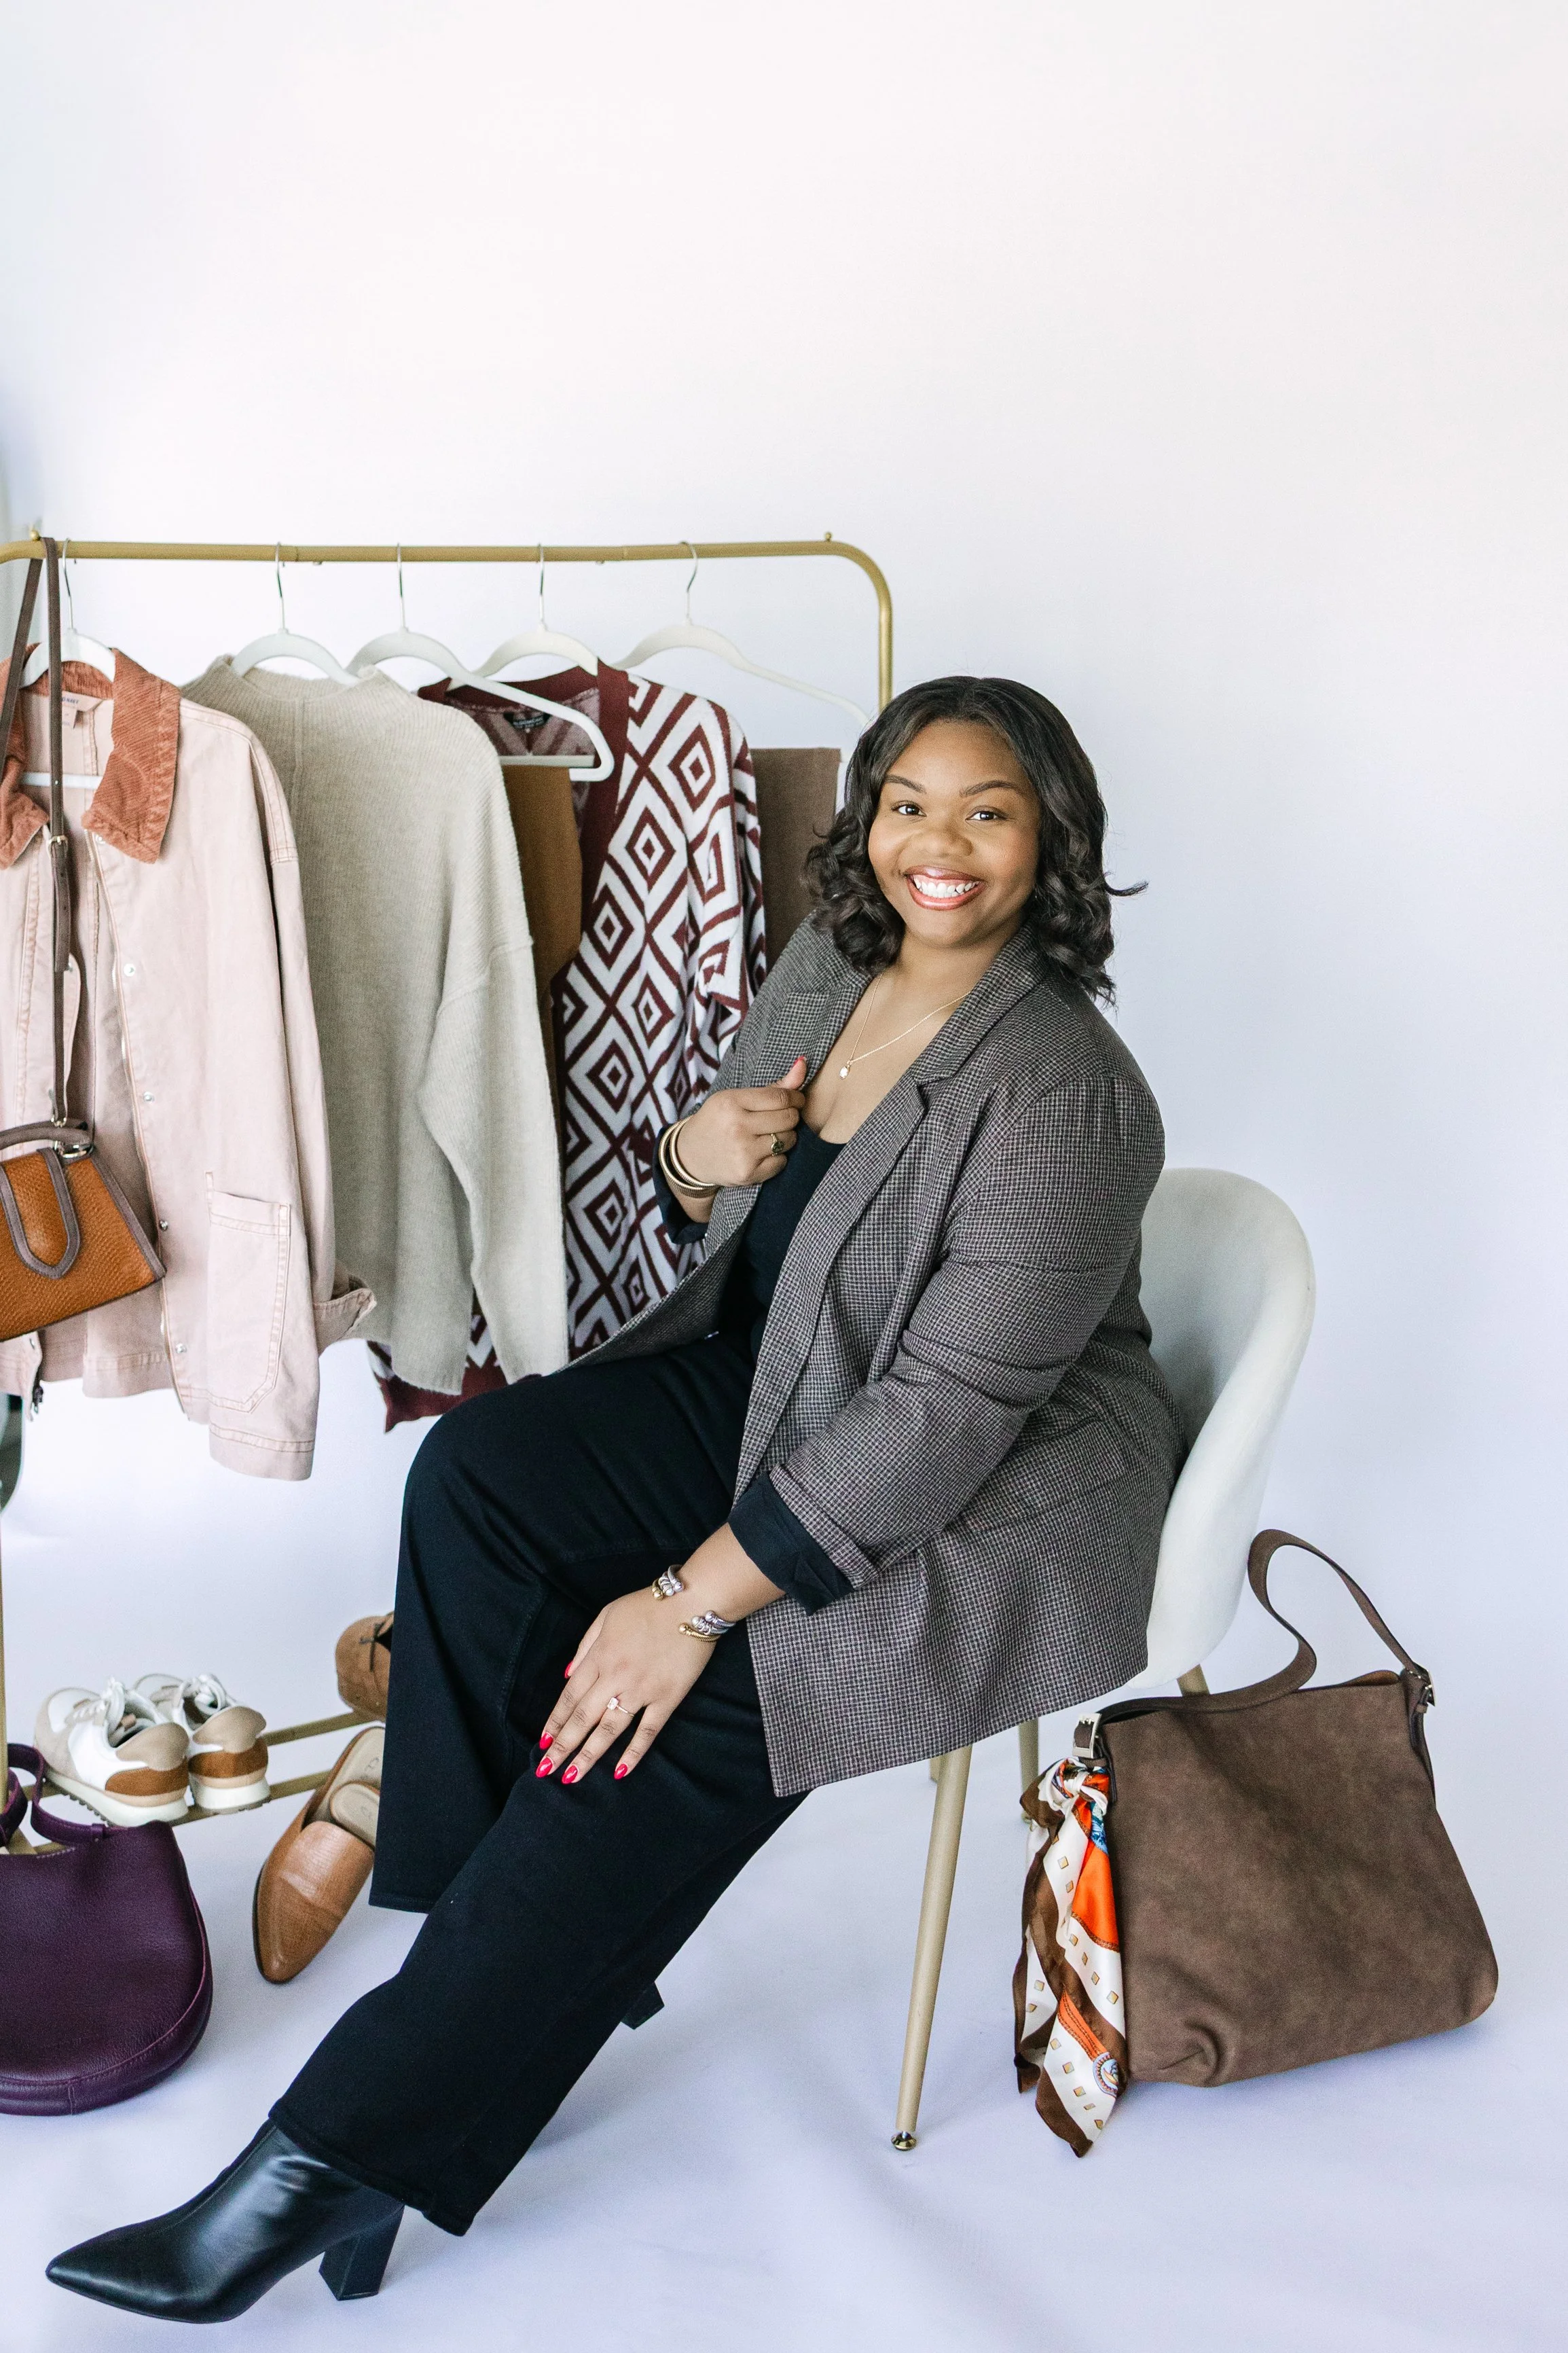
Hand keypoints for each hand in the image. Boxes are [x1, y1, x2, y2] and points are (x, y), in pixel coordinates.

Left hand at [537, 1589, 714, 1784]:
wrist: (692, 1602)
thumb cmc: (647, 1606)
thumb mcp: (607, 1615)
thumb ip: (585, 1646)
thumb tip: (568, 1675)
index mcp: (600, 1656)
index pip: (570, 1697)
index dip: (555, 1722)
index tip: (543, 1742)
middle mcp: (615, 1677)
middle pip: (583, 1717)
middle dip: (563, 1746)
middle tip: (547, 1770)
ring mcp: (642, 1690)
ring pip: (610, 1729)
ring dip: (589, 1755)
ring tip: (572, 1778)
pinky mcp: (667, 1698)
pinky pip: (647, 1730)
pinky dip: (634, 1752)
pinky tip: (620, 1771)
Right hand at [674, 1057, 807, 1189]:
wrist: (690, 1156)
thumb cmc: (717, 1121)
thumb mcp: (735, 1098)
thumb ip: (772, 1086)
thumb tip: (803, 1064)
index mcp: (731, 1102)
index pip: (780, 1097)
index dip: (795, 1098)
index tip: (796, 1100)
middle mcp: (737, 1126)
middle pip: (788, 1118)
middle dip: (791, 1117)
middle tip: (782, 1118)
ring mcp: (742, 1152)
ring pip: (788, 1140)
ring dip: (786, 1137)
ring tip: (771, 1135)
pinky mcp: (747, 1173)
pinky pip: (781, 1162)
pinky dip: (778, 1157)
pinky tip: (764, 1152)